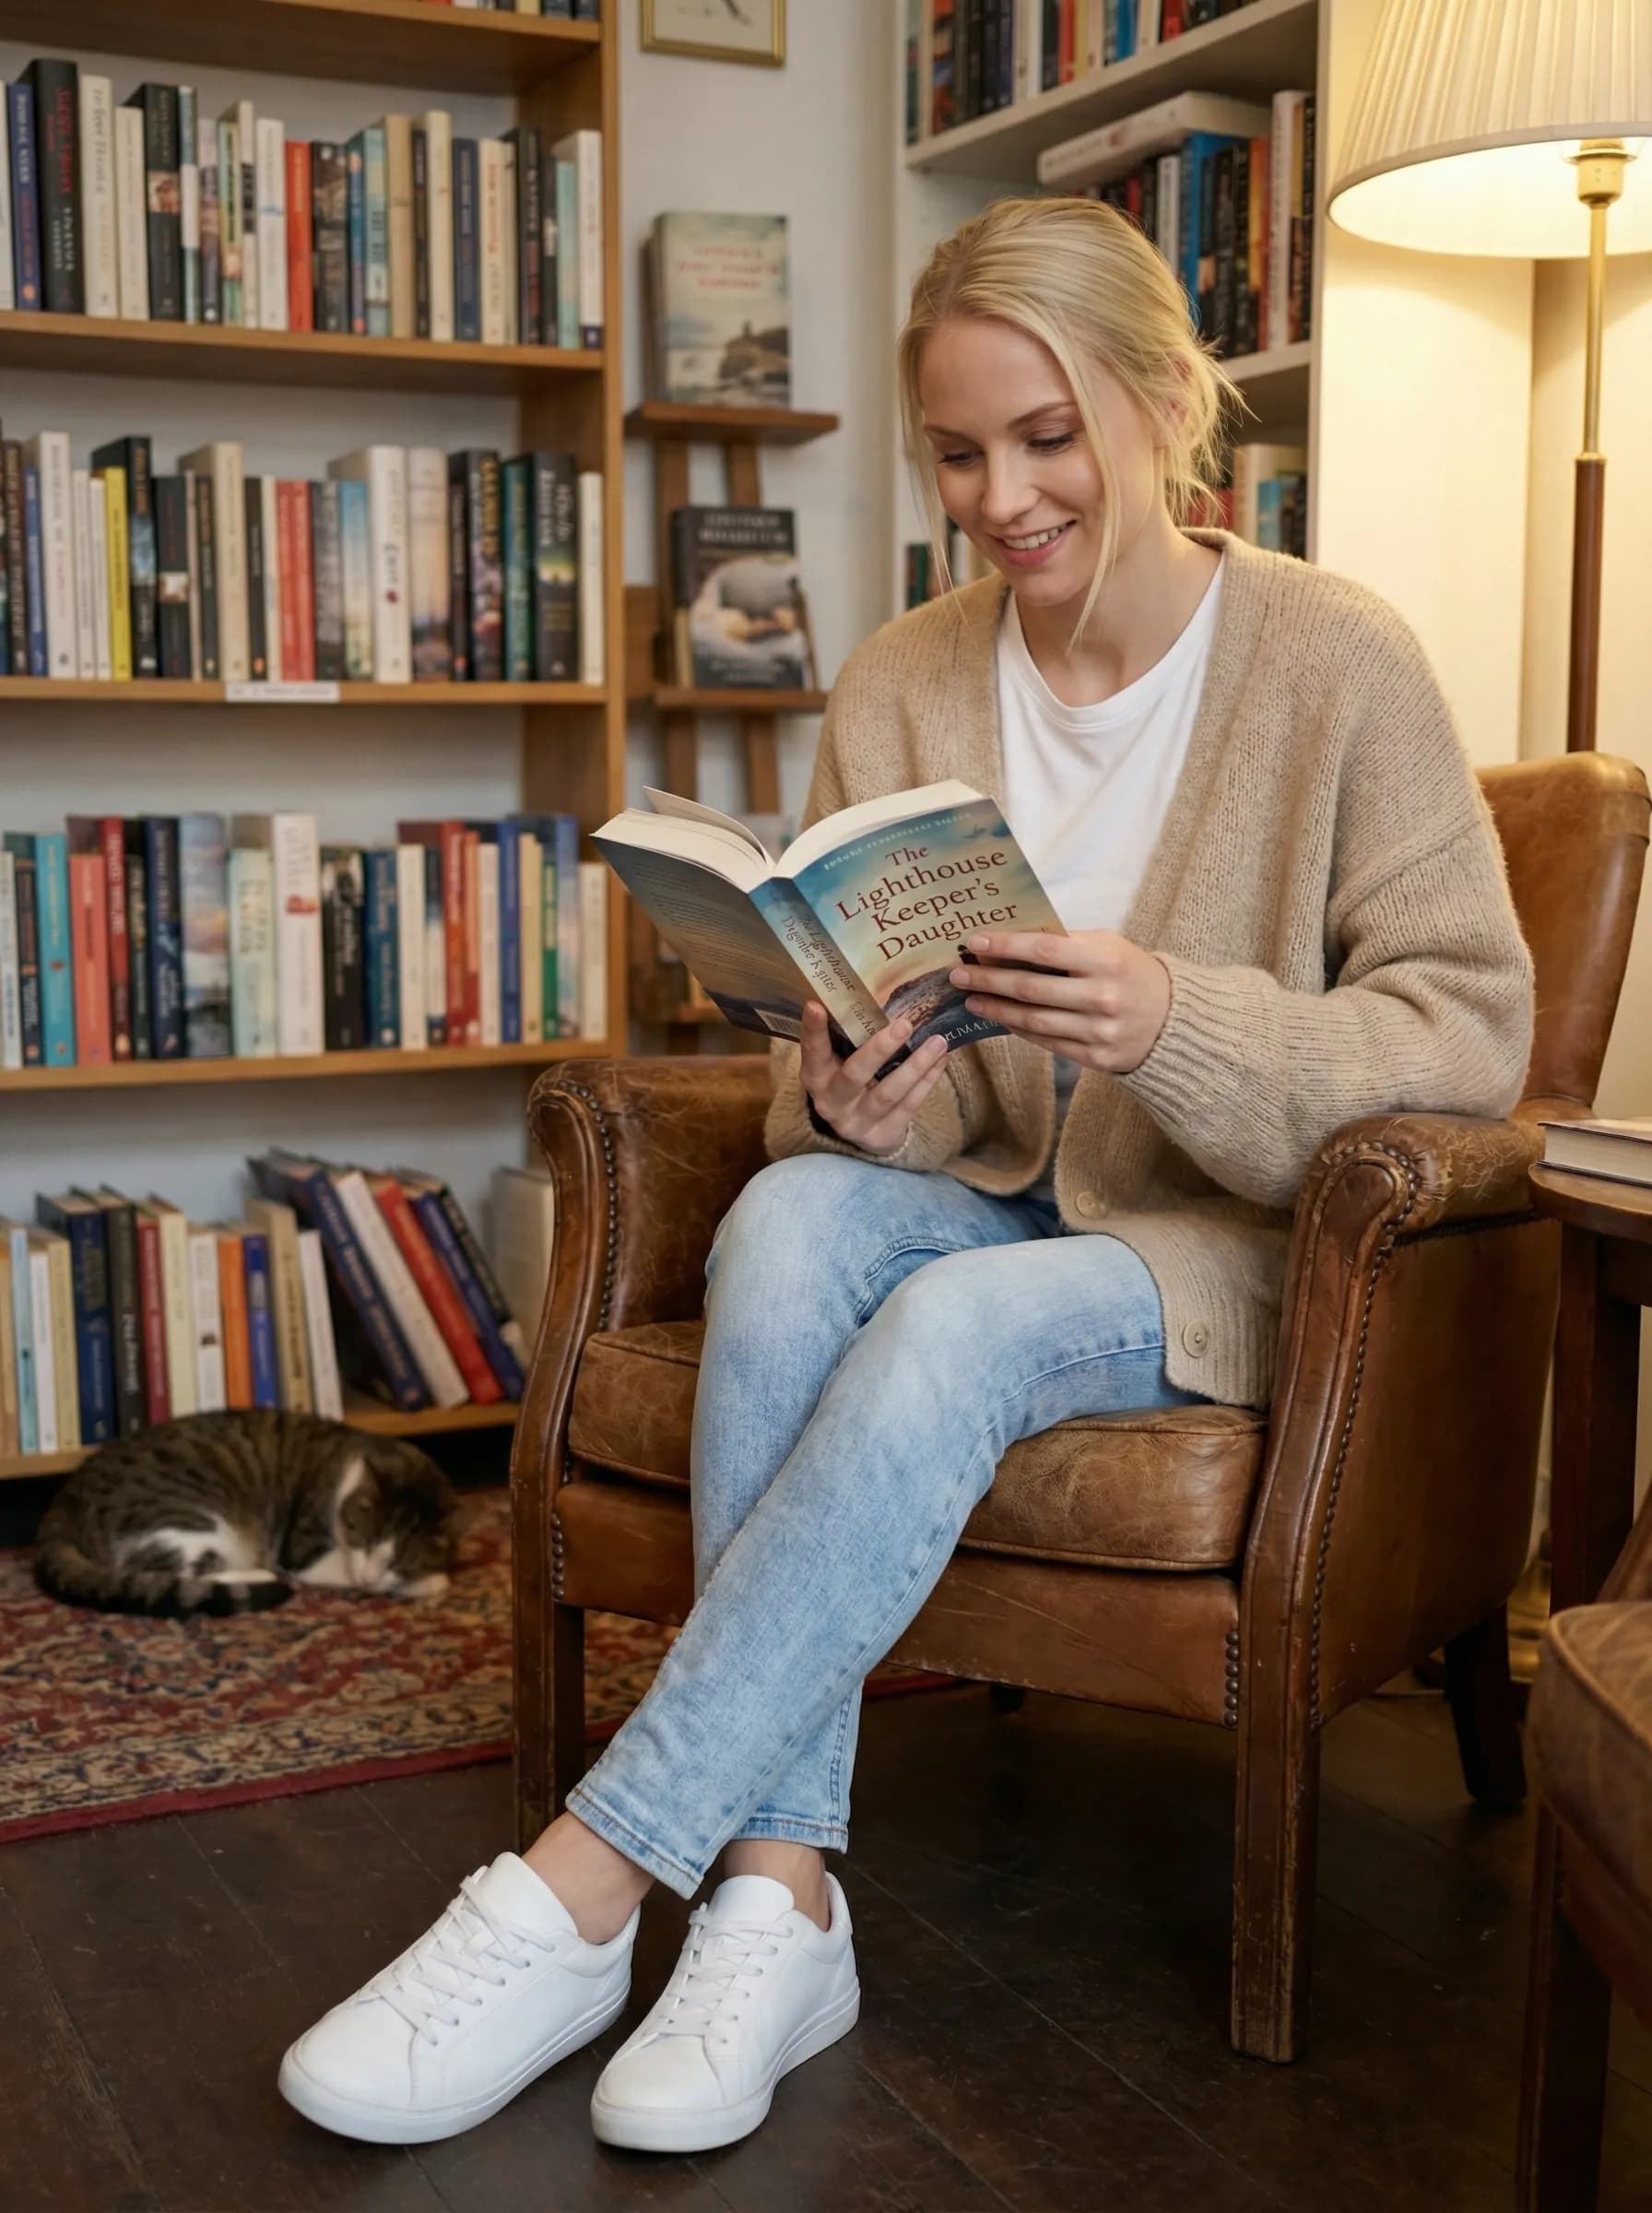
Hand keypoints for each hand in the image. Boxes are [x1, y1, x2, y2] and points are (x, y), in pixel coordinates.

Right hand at [798, 1000, 949, 1157]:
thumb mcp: (838, 1061)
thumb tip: (873, 990)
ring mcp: (858, 1121)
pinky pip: (909, 1106)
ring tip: (938, 1041)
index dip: (813, 1030)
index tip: (816, 1005)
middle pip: (855, 1075)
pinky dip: (927, 1081)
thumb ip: (849, 1036)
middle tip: (904, 1024)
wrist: (857, 1129)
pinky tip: (941, 1060)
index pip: (813, 1051)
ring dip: (916, 1065)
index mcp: (816, 1077)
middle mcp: (832, 1102)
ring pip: (889, 1093)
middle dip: (880, 1049)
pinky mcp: (883, 1134)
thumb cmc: (848, 1080)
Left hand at [949, 928, 1171, 1073]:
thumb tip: (1011, 939)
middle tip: (959, 974)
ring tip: (971, 998)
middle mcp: (1101, 997)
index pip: (1044, 949)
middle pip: (1031, 988)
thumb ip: (1066, 944)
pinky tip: (1000, 1017)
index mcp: (1106, 960)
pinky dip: (1019, 1029)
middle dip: (988, 979)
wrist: (1173, 1021)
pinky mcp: (1095, 1057)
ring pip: (1033, 1020)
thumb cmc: (1131, 973)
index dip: (1005, 945)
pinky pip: (1046, 1042)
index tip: (974, 942)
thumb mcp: (1108, 947)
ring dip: (996, 1008)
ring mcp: (1098, 1031)